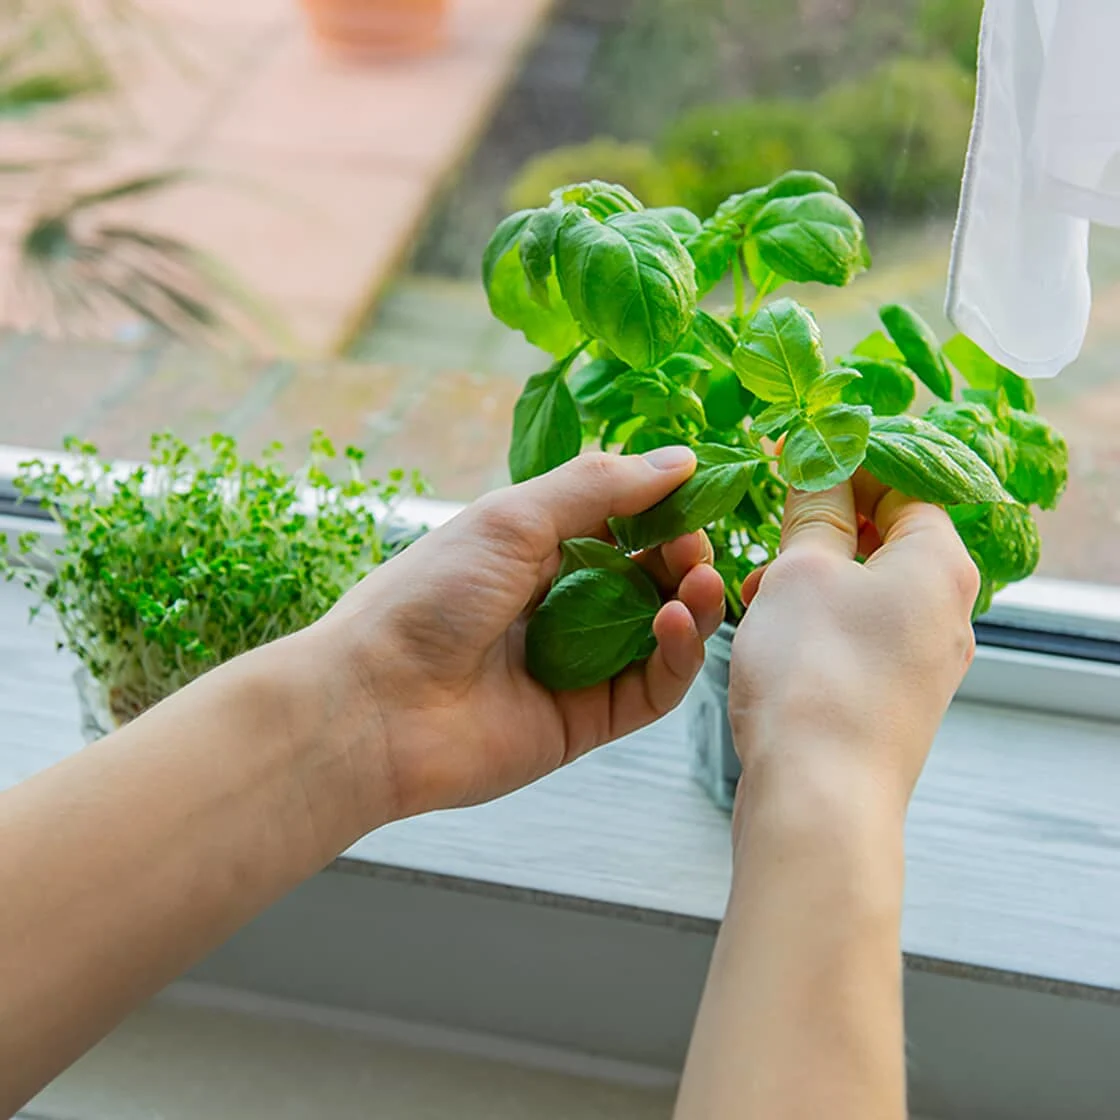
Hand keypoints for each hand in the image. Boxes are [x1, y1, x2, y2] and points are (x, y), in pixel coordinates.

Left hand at [310, 448, 724, 820]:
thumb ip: (598, 487)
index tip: (699, 492)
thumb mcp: (511, 518)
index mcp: (533, 552)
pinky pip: (652, 690)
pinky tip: (677, 621)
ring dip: (692, 602)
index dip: (661, 509)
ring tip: (701, 578)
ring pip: (659, 634)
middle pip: (646, 579)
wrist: (374, 704)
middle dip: (680, 556)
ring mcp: (575, 666)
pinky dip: (677, 655)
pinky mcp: (587, 721)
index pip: (619, 525)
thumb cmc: (427, 597)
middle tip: (696, 544)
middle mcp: (558, 607)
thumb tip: (678, 459)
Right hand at [730, 473, 978, 825]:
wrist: (817, 798)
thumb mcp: (803, 570)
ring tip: (755, 589)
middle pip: (886, 537)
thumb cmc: (814, 674)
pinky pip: (855, 635)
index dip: (845, 462)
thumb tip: (818, 464)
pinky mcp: (892, 698)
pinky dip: (815, 621)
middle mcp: (947, 612)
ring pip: (864, 589)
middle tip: (769, 526)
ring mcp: (922, 661)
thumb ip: (815, 509)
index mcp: (941, 565)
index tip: (792, 455)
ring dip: (810, 576)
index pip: (904, 482)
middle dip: (822, 525)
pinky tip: (768, 633)